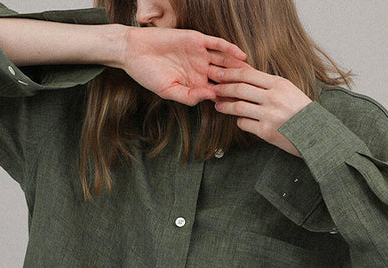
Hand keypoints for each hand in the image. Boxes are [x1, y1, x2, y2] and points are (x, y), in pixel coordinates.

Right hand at [122, 26, 246, 105]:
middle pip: (225, 77)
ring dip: (237, 67)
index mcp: (194, 85)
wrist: (134, 52)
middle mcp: (200, 70)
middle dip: (238, 83)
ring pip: (224, 61)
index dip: (228, 98)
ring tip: (251, 74)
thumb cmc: (148, 74)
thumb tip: (208, 98)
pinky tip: (240, 56)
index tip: (242, 106)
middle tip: (253, 90)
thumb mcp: (168, 91)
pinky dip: (229, 49)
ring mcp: (200, 55)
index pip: (216, 93)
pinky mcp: (197, 40)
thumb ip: (188, 96)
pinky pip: (217, 44)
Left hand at [206, 61, 311, 157]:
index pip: (247, 74)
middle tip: (213, 88)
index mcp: (278, 84)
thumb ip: (267, 83)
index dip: (230, 73)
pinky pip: (244, 124)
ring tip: (218, 105)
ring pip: (238, 107)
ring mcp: (269, 115)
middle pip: (240, 89)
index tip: (219, 73)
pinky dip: (239, 121)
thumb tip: (245, 73)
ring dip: (226, 106)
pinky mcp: (266, 132)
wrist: (316, 133)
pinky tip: (239, 120)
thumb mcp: (287, 90)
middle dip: (223, 88)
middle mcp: (273, 98)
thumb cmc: (300, 111)